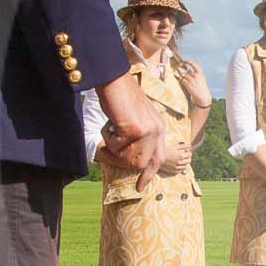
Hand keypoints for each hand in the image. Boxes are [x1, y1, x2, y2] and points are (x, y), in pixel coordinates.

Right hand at [96, 75, 163, 189]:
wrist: (114, 79)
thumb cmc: (119, 96)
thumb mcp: (134, 118)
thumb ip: (136, 136)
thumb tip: (127, 160)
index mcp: (159, 127)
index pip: (157, 157)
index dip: (148, 174)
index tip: (140, 187)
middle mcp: (157, 130)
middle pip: (141, 164)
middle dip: (122, 161)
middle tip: (107, 151)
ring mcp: (148, 130)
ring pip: (129, 158)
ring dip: (113, 148)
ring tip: (110, 129)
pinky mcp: (136, 130)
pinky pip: (116, 147)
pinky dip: (108, 138)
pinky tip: (110, 122)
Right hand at [158, 140, 188, 175]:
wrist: (157, 158)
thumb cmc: (165, 151)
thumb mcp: (174, 147)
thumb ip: (183, 146)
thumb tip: (190, 145)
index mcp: (180, 156)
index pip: (190, 154)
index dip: (188, 152)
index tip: (186, 151)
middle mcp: (180, 162)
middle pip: (189, 161)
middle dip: (188, 158)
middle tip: (184, 156)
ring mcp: (177, 167)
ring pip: (185, 166)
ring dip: (184, 163)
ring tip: (180, 160)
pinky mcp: (174, 171)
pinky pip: (180, 170)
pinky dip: (180, 168)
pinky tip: (177, 164)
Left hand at [180, 63, 212, 108]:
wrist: (203, 97)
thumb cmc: (202, 88)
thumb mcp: (201, 79)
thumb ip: (196, 74)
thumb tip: (189, 70)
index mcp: (200, 74)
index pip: (194, 64)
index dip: (188, 61)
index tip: (184, 61)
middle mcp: (196, 76)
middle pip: (187, 71)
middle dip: (185, 74)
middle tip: (184, 75)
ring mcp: (192, 80)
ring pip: (184, 76)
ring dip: (184, 79)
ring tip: (188, 83)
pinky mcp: (188, 85)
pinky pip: (183, 80)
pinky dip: (183, 82)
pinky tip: (186, 85)